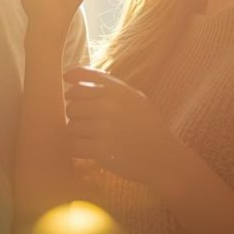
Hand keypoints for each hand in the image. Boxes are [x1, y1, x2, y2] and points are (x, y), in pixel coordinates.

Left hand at [63, 67, 178, 186]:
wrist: (163, 157)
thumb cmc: (148, 125)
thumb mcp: (134, 97)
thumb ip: (108, 85)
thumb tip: (72, 76)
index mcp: (116, 90)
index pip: (80, 78)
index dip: (72, 86)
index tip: (70, 93)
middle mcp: (107, 105)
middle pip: (71, 104)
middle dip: (76, 114)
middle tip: (87, 122)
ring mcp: (103, 128)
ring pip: (70, 126)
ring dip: (77, 133)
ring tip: (90, 137)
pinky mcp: (100, 150)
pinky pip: (74, 145)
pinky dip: (78, 149)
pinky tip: (88, 149)